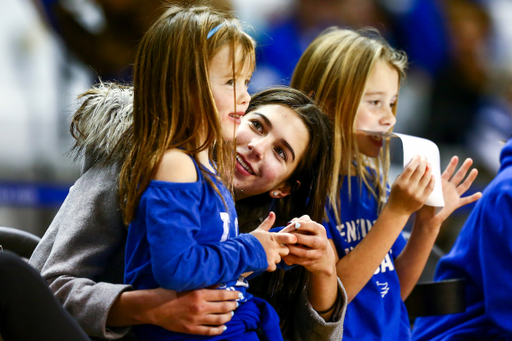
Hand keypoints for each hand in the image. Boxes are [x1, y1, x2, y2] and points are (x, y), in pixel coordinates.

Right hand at [114, 288, 238, 335]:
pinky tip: (223, 327)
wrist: (154, 307)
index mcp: (199, 293)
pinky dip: (219, 330)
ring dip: (228, 316)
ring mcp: (196, 320)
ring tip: (231, 313)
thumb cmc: (170, 292)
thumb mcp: (187, 284)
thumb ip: (204, 284)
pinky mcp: (191, 329)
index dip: (233, 295)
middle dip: (233, 305)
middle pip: (224, 307)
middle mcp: (200, 307)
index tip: (239, 294)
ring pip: (220, 320)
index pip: (223, 294)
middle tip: (236, 303)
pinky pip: (210, 331)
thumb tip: (219, 283)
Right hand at [250, 212, 296, 270]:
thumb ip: (268, 223)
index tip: (294, 239)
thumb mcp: (259, 230)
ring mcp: (272, 256)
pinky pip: (274, 267)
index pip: (288, 238)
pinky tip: (263, 261)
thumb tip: (273, 213)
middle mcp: (274, 247)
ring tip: (264, 255)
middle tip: (272, 249)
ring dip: (274, 259)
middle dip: (281, 251)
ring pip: (279, 259)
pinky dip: (269, 266)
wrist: (240, 252)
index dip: (292, 239)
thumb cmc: (250, 240)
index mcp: (273, 237)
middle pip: (286, 250)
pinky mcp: (268, 265)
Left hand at [281, 215, 334, 276]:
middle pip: (312, 241)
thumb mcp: (310, 228)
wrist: (322, 256)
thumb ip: (301, 222)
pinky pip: (299, 261)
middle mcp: (321, 242)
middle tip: (285, 236)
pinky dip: (290, 258)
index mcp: (320, 231)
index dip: (304, 225)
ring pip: (304, 253)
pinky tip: (283, 254)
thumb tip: (291, 222)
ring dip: (292, 249)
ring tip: (282, 245)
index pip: (314, 226)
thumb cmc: (311, 236)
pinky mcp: (311, 262)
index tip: (294, 224)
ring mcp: (317, 254)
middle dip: (297, 238)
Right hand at [387, 155, 434, 215]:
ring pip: (426, 178)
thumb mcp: (396, 183)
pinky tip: (432, 175)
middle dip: (423, 162)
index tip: (418, 156)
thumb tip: (413, 164)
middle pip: (420, 171)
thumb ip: (404, 174)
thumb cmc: (396, 195)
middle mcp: (409, 187)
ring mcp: (417, 193)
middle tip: (425, 158)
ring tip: (429, 165)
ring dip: (429, 170)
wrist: (398, 210)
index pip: (410, 168)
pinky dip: (432, 180)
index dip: (415, 160)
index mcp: (401, 182)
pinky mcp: (422, 199)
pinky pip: (430, 187)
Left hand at [415, 156, 481, 227]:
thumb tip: (424, 173)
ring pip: (464, 185)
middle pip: (458, 176)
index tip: (456, 157)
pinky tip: (480, 194)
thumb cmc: (423, 204)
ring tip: (475, 170)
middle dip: (464, 168)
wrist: (427, 217)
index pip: (447, 172)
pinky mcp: (456, 203)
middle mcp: (449, 188)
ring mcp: (453, 195)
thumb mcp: (425, 191)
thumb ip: (427, 183)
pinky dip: (473, 198)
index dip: (452, 165)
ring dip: (470, 178)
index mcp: (441, 183)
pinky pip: (466, 200)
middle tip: (469, 159)